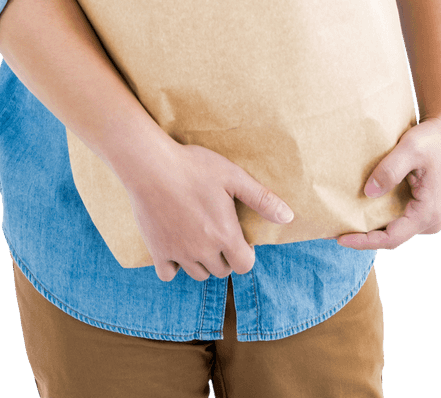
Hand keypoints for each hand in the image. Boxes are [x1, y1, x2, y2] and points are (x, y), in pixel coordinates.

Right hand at [125, 142, 294, 281]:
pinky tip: (176, 246)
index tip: (238, 238)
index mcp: (225, 234)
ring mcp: (179, 253)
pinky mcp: (157, 251)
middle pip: (221, 271)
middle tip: (217, 232)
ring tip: (198, 237)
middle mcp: (203, 250)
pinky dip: (174, 267)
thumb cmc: (194, 166)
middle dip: (225, 256)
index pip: (244, 266)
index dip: (245, 254)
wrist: (151, 165)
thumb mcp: (233, 176)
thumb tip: (289, 217)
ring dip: (202, 262)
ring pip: (197, 274)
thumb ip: (261, 199)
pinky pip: (168, 274)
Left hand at [336, 114, 440, 249]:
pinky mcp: (420, 210)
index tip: (341, 238)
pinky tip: (359, 212)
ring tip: (342, 224)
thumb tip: (369, 193)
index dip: (365, 240)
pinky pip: (396, 220)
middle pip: (391, 238)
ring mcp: (426, 217)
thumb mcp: (410, 149)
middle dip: (363, 237)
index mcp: (428, 213)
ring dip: (370, 229)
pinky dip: (378, 219)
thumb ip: (390, 170)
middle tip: (333, 232)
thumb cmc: (431, 140)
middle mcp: (429, 221)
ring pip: (393, 231)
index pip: (392, 238)